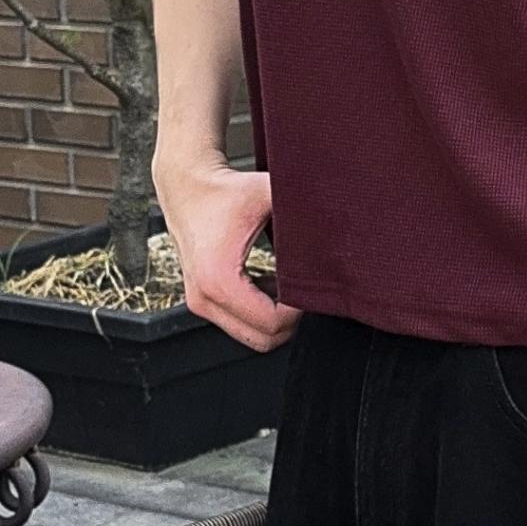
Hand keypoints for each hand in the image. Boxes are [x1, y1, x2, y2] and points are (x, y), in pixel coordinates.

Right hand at [154, 160, 301, 351]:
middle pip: (263, 340)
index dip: (299, 311)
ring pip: (251, 337)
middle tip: (303, 292)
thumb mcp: (268, 196)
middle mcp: (204, 298)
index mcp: (219, 280)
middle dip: (289, 322)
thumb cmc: (225, 189)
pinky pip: (239, 325)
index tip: (309, 287)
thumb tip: (341, 229)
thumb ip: (304, 213)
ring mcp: (199, 304)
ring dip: (275, 320)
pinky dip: (259, 314)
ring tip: (287, 287)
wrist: (184, 185)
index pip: (272, 324)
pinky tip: (270, 285)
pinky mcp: (200, 301)